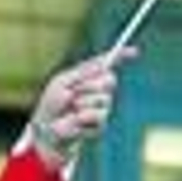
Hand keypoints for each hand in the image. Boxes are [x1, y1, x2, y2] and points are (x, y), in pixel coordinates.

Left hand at [27, 49, 130, 167]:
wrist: (47, 128)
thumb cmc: (52, 103)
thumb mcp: (62, 82)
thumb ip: (82, 72)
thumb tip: (103, 64)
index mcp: (89, 77)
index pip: (108, 64)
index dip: (122, 56)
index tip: (134, 52)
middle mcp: (99, 90)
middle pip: (110, 79)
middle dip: (90, 84)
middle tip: (74, 91)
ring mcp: (102, 107)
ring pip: (104, 98)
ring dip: (83, 102)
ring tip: (71, 108)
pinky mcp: (101, 124)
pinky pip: (99, 115)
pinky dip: (82, 117)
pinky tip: (74, 120)